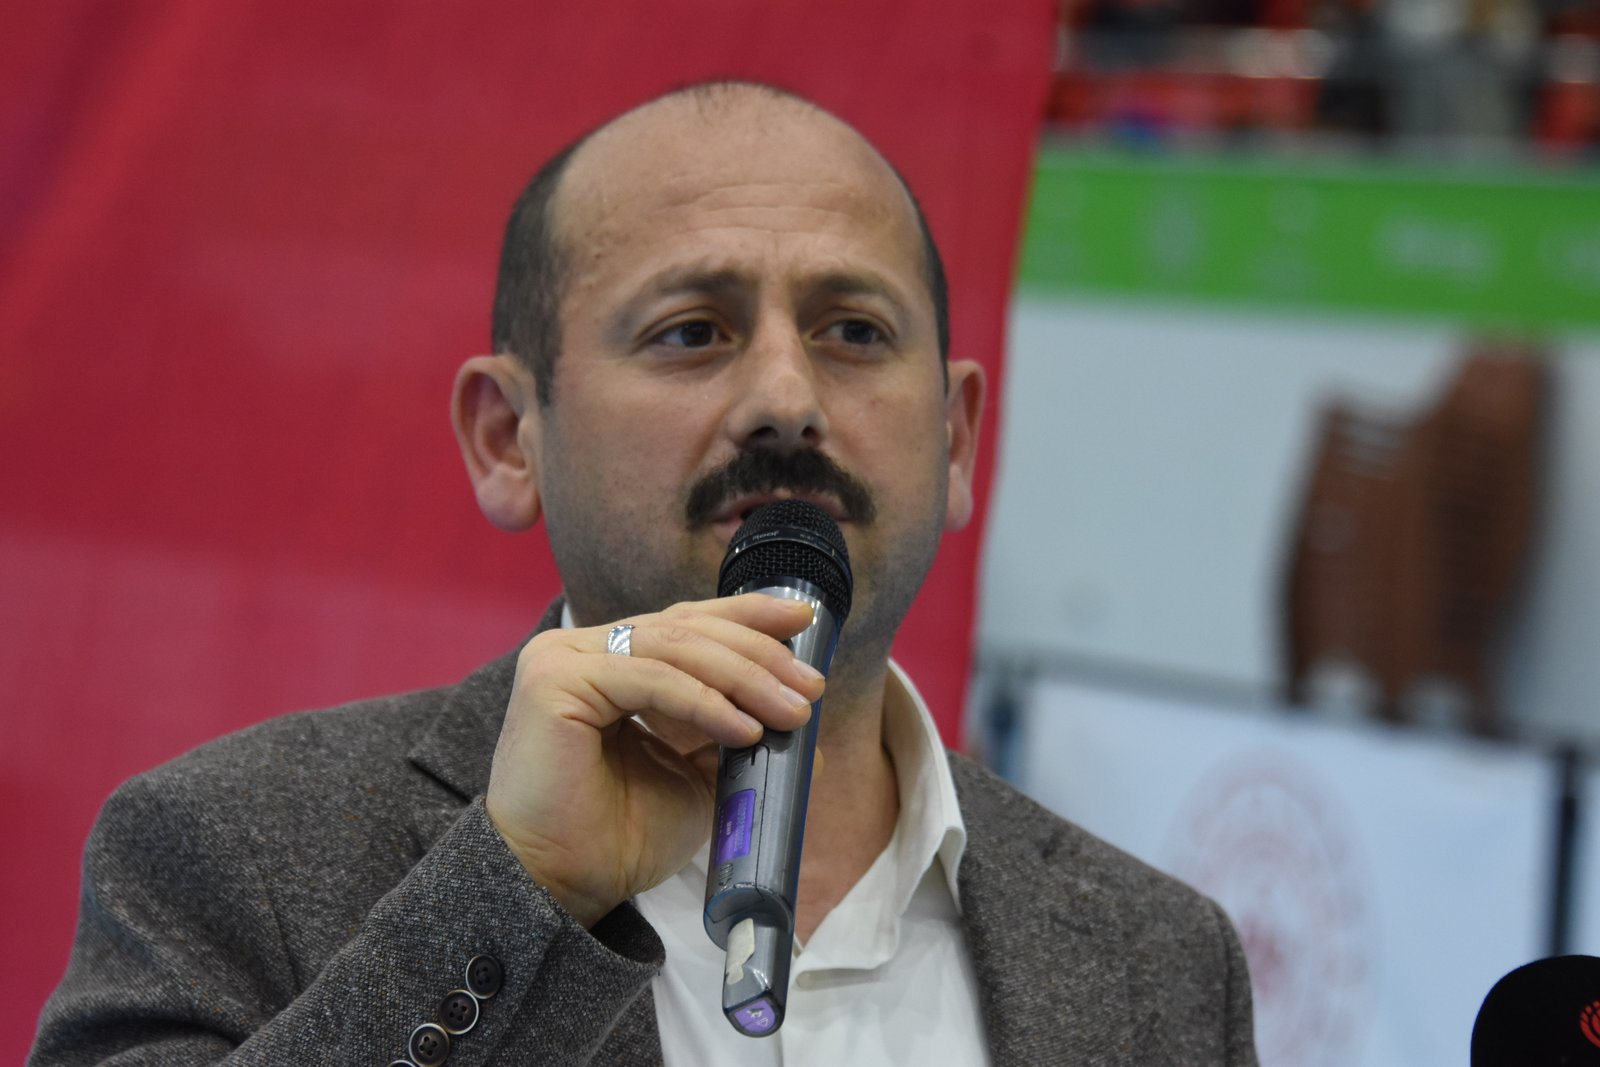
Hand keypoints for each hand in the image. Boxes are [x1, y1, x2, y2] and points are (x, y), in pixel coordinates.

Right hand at [484, 594, 822, 926]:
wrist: (564, 888)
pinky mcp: (555, 682)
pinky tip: (746, 728)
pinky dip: (706, 702)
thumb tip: (808, 726)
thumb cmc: (619, 837)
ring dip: (744, 678)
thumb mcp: (697, 776)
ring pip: (674, 648)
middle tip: (811, 687)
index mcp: (611, 661)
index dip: (746, 616)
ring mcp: (564, 660)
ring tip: (791, 712)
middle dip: (758, 653)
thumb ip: (738, 738)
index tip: (804, 623)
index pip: (685, 622)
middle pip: (685, 628)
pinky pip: (650, 680)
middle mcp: (582, 650)